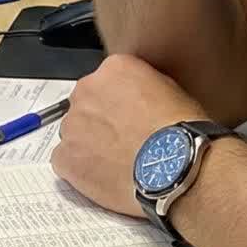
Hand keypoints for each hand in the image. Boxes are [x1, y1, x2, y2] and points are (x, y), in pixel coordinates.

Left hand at [51, 54, 207, 216]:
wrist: (176, 168)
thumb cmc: (181, 133)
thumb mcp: (170, 90)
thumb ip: (142, 86)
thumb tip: (137, 97)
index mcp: (114, 69)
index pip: (106, 83)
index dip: (118, 104)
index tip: (128, 118)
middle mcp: (87, 90)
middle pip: (86, 106)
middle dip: (100, 122)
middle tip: (122, 142)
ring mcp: (72, 124)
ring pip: (74, 133)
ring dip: (89, 146)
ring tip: (116, 163)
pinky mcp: (66, 157)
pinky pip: (65, 161)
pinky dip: (80, 170)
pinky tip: (104, 177)